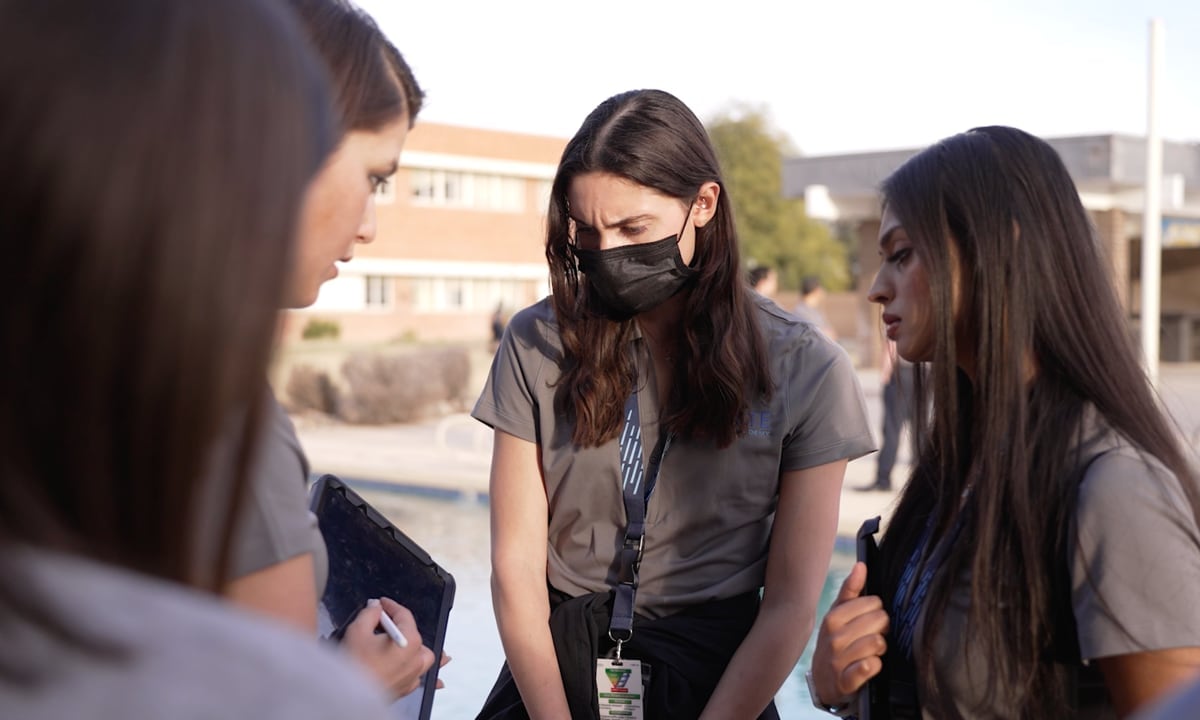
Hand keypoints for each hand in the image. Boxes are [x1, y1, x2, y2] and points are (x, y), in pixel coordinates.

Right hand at [342, 597, 434, 699]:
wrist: (349, 696)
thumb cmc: (355, 666)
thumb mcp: (358, 630)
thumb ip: (370, 613)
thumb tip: (376, 607)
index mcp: (410, 641)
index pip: (404, 615)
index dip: (391, 606)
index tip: (382, 604)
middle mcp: (416, 658)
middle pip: (414, 635)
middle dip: (399, 626)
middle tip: (382, 624)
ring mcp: (413, 675)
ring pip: (422, 657)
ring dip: (414, 648)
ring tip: (401, 644)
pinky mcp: (406, 688)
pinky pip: (417, 677)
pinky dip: (415, 670)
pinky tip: (408, 668)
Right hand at [810, 562, 889, 707]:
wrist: (823, 682)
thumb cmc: (835, 643)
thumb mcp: (838, 616)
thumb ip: (850, 590)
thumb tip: (861, 565)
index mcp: (833, 617)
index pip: (873, 603)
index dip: (877, 612)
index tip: (870, 621)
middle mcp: (833, 637)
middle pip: (879, 620)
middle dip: (881, 629)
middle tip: (872, 636)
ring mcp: (838, 659)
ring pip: (878, 642)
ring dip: (879, 649)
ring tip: (871, 652)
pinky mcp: (845, 681)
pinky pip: (871, 666)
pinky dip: (874, 667)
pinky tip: (868, 667)